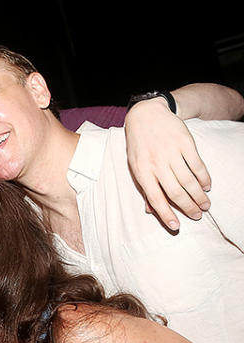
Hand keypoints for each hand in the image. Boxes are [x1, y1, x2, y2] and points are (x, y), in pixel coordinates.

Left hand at [124, 97, 210, 230]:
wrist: (146, 115)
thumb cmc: (139, 146)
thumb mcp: (135, 166)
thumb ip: (144, 187)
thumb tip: (151, 210)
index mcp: (142, 171)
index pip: (155, 198)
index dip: (166, 214)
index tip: (176, 226)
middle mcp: (156, 163)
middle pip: (175, 192)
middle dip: (188, 207)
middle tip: (197, 216)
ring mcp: (171, 153)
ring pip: (189, 181)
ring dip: (199, 196)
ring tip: (205, 205)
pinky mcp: (185, 143)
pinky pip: (197, 165)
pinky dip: (204, 178)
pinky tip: (207, 186)